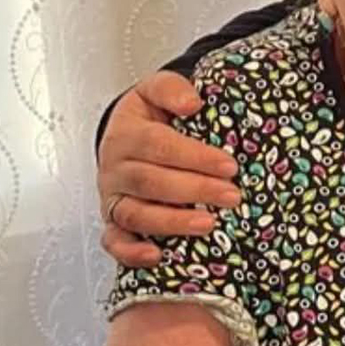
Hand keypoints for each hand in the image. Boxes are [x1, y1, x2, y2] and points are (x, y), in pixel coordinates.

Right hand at [97, 71, 239, 266]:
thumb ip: (172, 89)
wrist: (128, 134)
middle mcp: (116, 168)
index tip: (229, 165)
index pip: (159, 145)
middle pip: (151, 182)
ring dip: (172, 223)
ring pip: (135, 214)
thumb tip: (191, 103)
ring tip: (208, 224)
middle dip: (194, 191)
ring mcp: (113, 197)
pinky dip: (131, 252)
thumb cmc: (150, 116)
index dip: (195, 157)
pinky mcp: (113, 222)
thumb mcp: (157, 90)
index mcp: (127, 134)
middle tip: (231, 195)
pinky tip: (157, 256)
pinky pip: (114, 241)